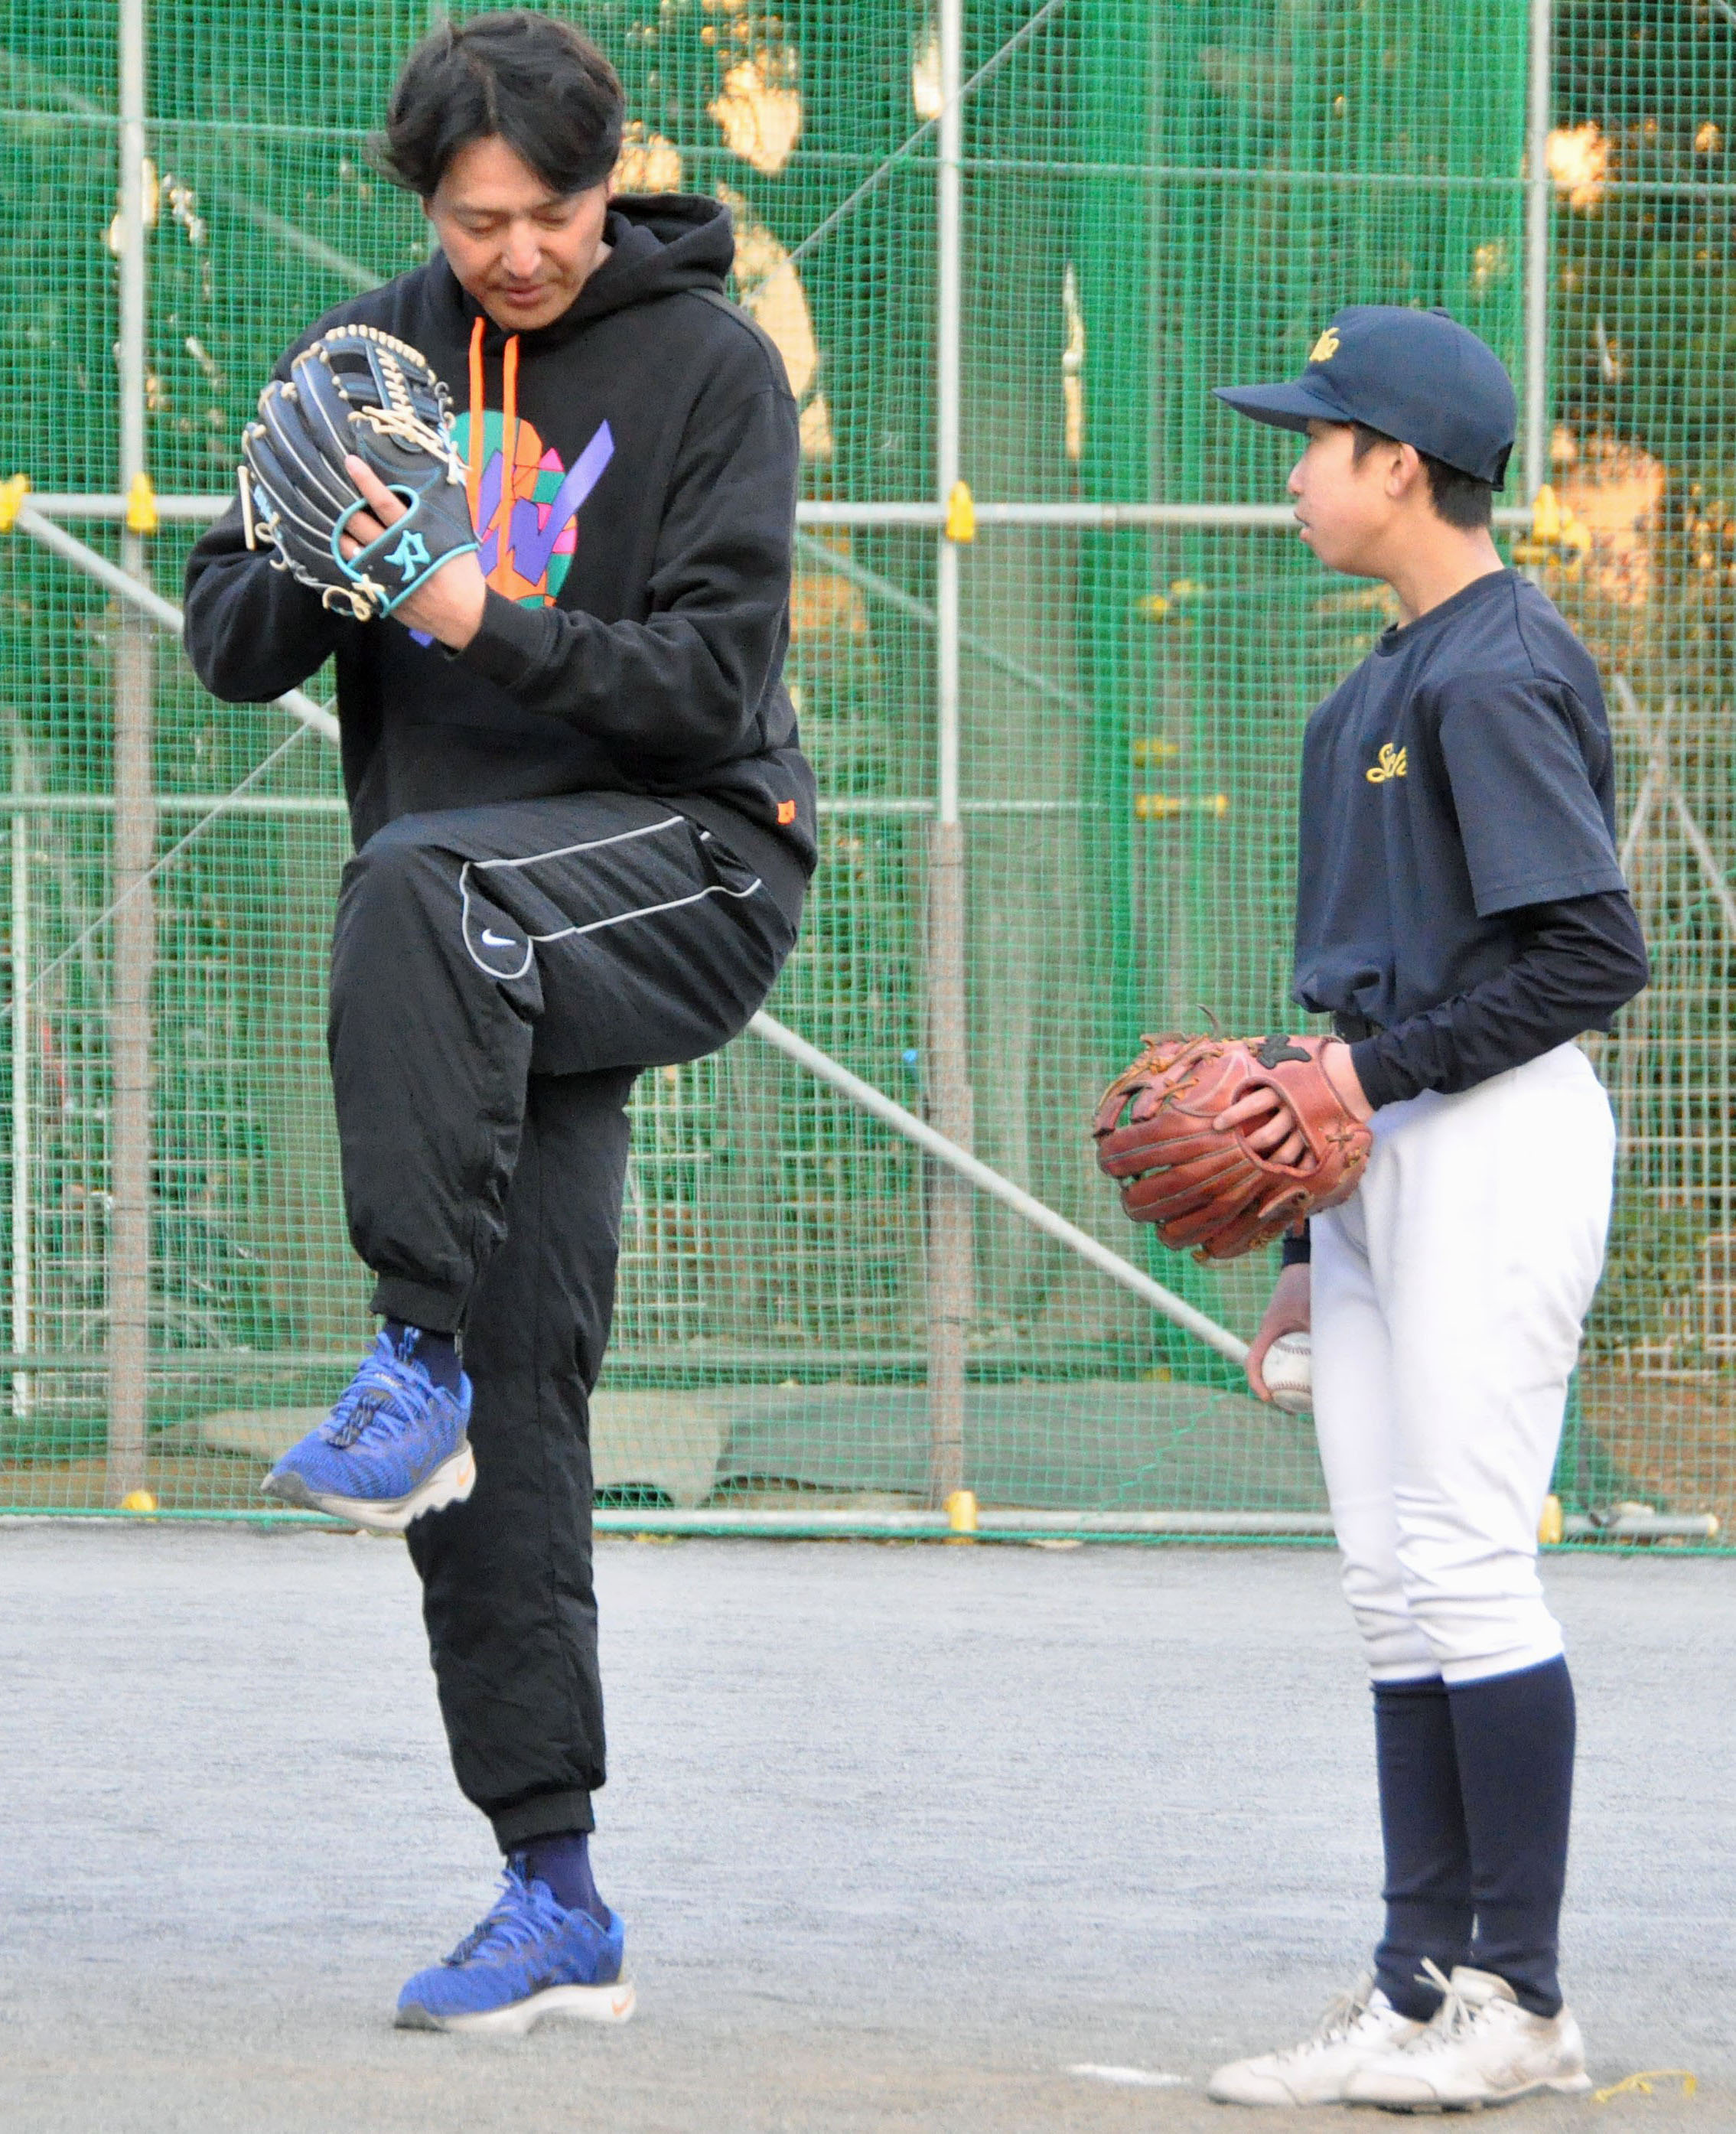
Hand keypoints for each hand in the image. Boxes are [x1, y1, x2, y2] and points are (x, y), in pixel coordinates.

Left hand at [339, 454, 487, 648]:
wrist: (463, 615)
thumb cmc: (461, 573)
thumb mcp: (454, 538)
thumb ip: (434, 516)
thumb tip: (424, 490)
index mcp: (414, 534)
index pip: (383, 502)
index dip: (366, 481)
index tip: (351, 463)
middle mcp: (393, 552)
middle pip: (358, 523)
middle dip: (348, 508)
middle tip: (344, 499)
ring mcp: (383, 574)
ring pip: (349, 548)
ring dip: (345, 535)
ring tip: (347, 528)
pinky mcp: (379, 592)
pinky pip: (354, 571)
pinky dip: (351, 559)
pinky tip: (355, 552)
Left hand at [1211, 1035, 1373, 1163]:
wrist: (1361, 1072)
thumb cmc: (1320, 1059)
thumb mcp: (1290, 1051)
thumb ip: (1266, 1056)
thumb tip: (1237, 1048)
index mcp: (1283, 1088)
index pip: (1251, 1104)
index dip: (1232, 1116)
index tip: (1217, 1125)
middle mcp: (1294, 1110)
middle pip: (1266, 1136)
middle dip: (1249, 1145)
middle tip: (1239, 1148)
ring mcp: (1310, 1126)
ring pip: (1285, 1153)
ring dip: (1270, 1160)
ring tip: (1260, 1162)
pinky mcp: (1325, 1137)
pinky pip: (1307, 1160)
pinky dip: (1296, 1167)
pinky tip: (1285, 1170)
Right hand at [1246, 1260, 1310, 1401]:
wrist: (1305, 1265)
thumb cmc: (1307, 1284)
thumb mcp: (1314, 1308)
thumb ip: (1320, 1332)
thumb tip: (1332, 1362)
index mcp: (1269, 1329)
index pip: (1253, 1359)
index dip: (1256, 1381)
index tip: (1268, 1397)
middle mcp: (1272, 1334)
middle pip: (1266, 1367)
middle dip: (1275, 1390)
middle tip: (1291, 1409)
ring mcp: (1282, 1335)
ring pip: (1281, 1364)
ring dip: (1288, 1382)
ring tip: (1306, 1402)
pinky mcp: (1293, 1333)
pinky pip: (1293, 1356)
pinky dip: (1300, 1370)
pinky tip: (1318, 1380)